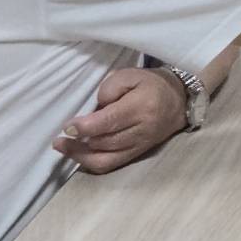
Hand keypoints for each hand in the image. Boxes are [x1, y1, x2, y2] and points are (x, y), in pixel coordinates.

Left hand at [52, 68, 186, 173]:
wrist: (180, 100)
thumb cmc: (151, 84)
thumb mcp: (130, 75)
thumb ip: (109, 88)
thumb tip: (93, 111)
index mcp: (141, 106)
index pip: (109, 122)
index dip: (85, 127)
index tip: (67, 127)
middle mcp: (142, 129)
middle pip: (105, 142)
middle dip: (78, 142)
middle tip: (60, 137)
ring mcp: (140, 145)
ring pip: (105, 158)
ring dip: (80, 154)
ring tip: (63, 146)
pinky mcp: (137, 154)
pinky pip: (110, 165)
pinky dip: (90, 162)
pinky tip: (78, 155)